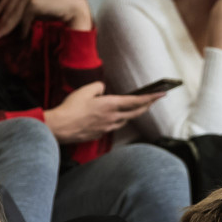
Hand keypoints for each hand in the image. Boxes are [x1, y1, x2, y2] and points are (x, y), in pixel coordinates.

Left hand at [0, 0, 90, 37]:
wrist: (72, 7)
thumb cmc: (54, 6)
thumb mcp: (36, 3)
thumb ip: (22, 6)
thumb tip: (7, 15)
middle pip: (8, 5)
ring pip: (13, 13)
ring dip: (5, 26)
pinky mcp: (32, 2)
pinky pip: (24, 19)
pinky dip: (22, 29)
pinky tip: (21, 37)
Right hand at [43, 81, 163, 143]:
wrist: (61, 127)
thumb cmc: (71, 109)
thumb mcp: (85, 90)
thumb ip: (98, 87)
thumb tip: (103, 90)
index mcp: (111, 105)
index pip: (136, 101)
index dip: (150, 97)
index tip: (161, 94)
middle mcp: (113, 117)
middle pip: (136, 113)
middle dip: (146, 106)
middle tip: (154, 101)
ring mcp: (108, 127)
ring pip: (126, 120)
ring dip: (133, 114)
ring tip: (137, 108)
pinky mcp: (101, 134)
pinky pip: (114, 126)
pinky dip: (119, 120)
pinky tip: (116, 117)